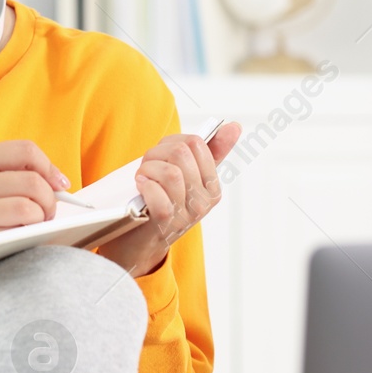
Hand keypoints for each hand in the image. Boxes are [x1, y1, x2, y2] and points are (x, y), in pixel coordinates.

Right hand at [0, 140, 70, 270]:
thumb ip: (13, 175)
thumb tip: (59, 183)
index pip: (24, 150)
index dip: (49, 167)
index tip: (59, 184)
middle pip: (32, 181)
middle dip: (50, 200)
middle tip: (48, 212)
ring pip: (28, 208)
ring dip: (40, 221)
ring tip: (34, 226)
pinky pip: (17, 234)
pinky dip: (27, 237)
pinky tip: (18, 239)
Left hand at [96, 122, 242, 277]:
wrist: (137, 245)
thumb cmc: (160, 206)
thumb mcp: (187, 180)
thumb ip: (211, 154)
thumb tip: (234, 127)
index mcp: (212, 188)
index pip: (197, 144)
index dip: (172, 142)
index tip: (162, 156)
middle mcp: (204, 202)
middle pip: (181, 153)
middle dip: (157, 153)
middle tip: (148, 167)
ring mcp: (187, 214)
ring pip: (170, 171)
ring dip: (147, 169)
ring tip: (143, 178)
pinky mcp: (165, 222)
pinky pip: (158, 193)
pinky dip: (144, 185)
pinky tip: (141, 188)